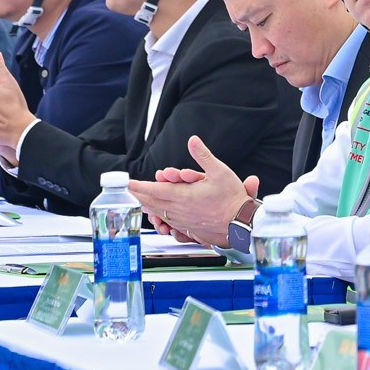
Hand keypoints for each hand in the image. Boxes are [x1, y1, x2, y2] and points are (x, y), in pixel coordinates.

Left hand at [127, 135, 255, 248]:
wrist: (239, 223)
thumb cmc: (231, 199)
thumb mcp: (219, 171)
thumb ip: (203, 155)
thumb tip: (193, 141)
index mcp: (183, 196)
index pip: (154, 190)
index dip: (139, 186)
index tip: (129, 183)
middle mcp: (179, 210)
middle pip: (153, 202)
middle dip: (140, 195)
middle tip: (131, 190)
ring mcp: (182, 221)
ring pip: (159, 213)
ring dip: (149, 205)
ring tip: (142, 200)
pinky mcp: (188, 228)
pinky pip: (168, 222)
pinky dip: (160, 215)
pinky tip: (160, 214)